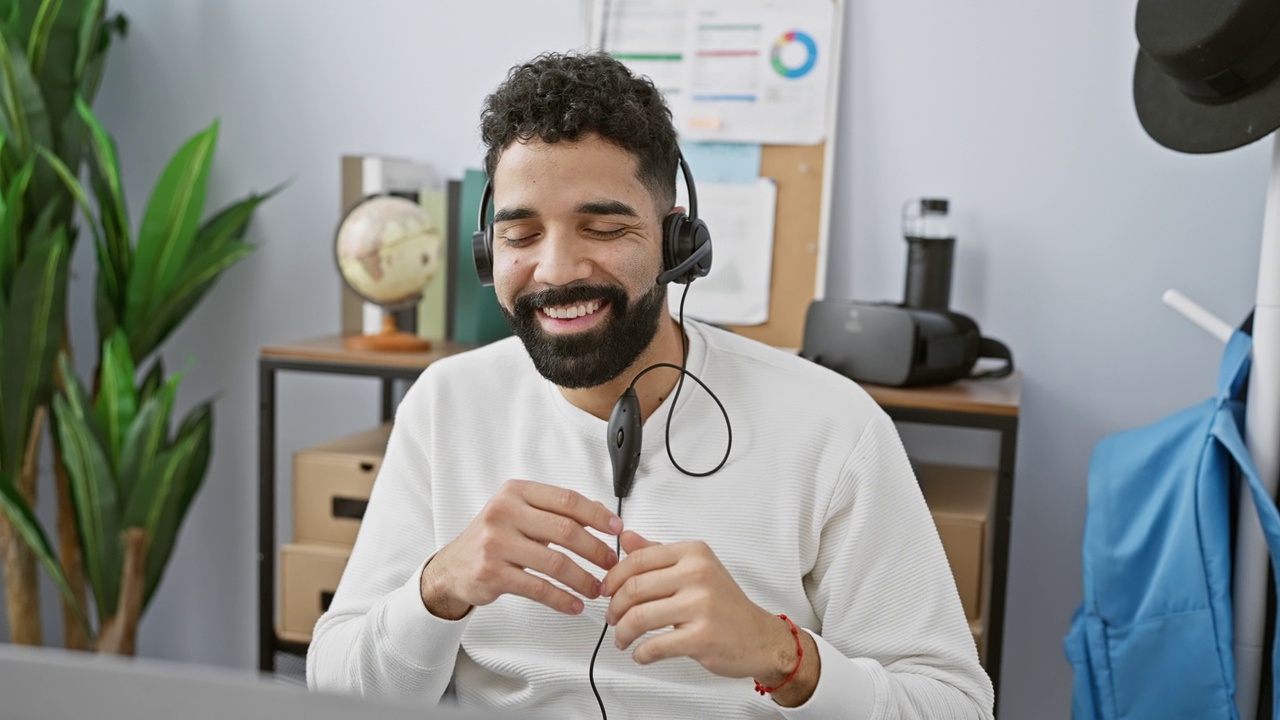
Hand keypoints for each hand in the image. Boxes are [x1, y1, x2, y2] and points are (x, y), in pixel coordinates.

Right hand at [420, 479, 622, 619]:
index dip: (597, 515)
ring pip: (555, 562)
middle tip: (610, 563)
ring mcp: (496, 543)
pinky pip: (538, 588)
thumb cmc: (492, 538)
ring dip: (583, 578)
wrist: (453, 567)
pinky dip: (562, 599)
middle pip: (565, 530)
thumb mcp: (519, 513)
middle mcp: (504, 513)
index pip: (567, 500)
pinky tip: (574, 604)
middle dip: (595, 549)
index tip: (617, 529)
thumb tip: (600, 511)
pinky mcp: (493, 573)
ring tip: (596, 588)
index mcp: (516, 492)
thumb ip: (555, 510)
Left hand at [601, 532, 798, 679]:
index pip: (638, 559)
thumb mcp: (695, 568)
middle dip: (614, 607)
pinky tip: (641, 653)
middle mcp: (698, 574)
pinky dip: (640, 653)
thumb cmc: (725, 604)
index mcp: (694, 553)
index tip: (607, 591)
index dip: (613, 578)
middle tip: (612, 618)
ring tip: (622, 639)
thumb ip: (658, 553)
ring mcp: (701, 605)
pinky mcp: (702, 637)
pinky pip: (654, 646)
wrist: (760, 637)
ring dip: (622, 633)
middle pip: (634, 588)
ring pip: (639, 618)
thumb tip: (627, 537)